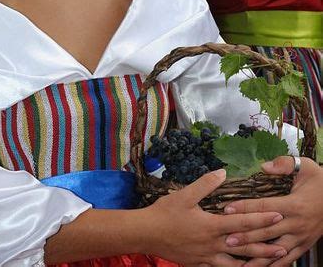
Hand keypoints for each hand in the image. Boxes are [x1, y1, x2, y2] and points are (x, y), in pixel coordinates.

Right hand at [143, 169, 287, 266]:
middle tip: (284, 246)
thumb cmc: (165, 213)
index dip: (261, 219)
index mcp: (211, 226)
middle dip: (265, 246)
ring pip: (236, 264)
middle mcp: (213, 244)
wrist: (146, 234)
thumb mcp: (184, 194)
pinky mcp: (199, 265)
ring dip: (254, 263)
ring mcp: (207, 257)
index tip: (278, 215)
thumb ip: (205, 184)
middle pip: (244, 247)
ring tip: (269, 263)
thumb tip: (223, 172)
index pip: (242, 222)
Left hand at [222, 156, 322, 266]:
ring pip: (275, 251)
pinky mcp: (304, 245)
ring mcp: (300, 237)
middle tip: (227, 239)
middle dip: (246, 236)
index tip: (227, 209)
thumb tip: (264, 166)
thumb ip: (284, 164)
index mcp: (294, 204)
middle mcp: (296, 223)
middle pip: (267, 232)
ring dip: (257, 257)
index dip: (245, 208)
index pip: (264, 207)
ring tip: (240, 263)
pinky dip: (274, 265)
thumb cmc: (319, 181)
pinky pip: (288, 259)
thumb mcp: (305, 166)